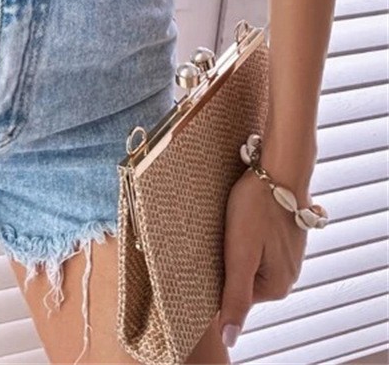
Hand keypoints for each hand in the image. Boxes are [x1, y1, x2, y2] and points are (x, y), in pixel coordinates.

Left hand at [217, 165, 308, 348]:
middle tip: (227, 230)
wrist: (279, 168)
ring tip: (237, 219)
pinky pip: (260, 241)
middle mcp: (288, 275)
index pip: (234, 294)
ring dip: (238, 241)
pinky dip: (249, 230)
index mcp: (277, 287)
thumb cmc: (257, 208)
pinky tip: (246, 214)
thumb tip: (229, 338)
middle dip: (230, 256)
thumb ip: (235, 297)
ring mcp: (289, 254)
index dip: (220, 270)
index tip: (217, 247)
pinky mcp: (286, 235)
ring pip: (250, 257)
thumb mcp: (240, 255)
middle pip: (243, 276)